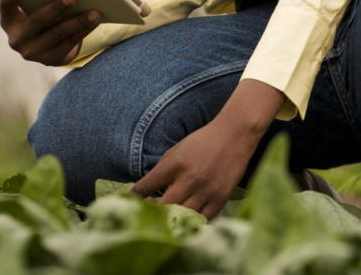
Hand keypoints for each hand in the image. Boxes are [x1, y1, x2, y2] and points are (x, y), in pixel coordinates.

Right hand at [0, 0, 100, 65]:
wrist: (46, 46)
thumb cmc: (40, 15)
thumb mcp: (33, 8)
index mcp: (8, 20)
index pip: (6, 5)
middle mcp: (16, 38)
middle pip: (37, 21)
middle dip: (55, 8)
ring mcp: (32, 52)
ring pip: (57, 34)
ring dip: (77, 22)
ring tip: (94, 12)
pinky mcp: (49, 60)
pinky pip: (69, 43)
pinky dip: (83, 31)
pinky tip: (94, 21)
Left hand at [130, 80, 284, 217]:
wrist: (234, 135)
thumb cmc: (202, 142)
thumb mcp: (177, 151)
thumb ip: (161, 171)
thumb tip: (144, 192)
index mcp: (174, 164)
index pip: (146, 186)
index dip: (133, 199)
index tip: (126, 206)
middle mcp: (189, 178)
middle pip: (162, 207)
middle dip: (151, 215)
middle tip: (144, 219)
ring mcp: (205, 190)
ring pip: (181, 217)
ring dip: (170, 222)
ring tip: (163, 225)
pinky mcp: (220, 198)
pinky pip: (202, 220)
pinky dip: (191, 224)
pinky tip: (184, 224)